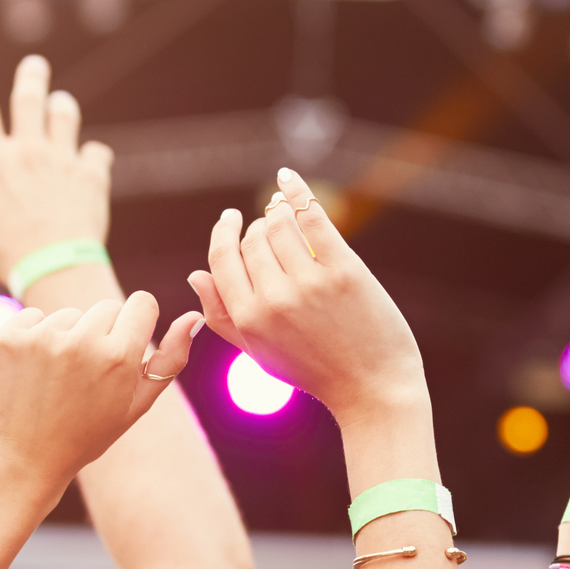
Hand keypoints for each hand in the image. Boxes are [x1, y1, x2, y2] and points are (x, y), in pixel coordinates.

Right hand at [0, 55, 111, 284]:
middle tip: (35, 64)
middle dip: (31, 76)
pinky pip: (96, 153)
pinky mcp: (91, 175)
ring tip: (61, 103)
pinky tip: (91, 159)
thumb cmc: (5, 251)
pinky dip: (93, 154)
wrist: (56, 266)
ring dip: (62, 106)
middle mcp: (28, 150)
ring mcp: (62, 159)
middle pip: (29, 99)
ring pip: (65, 116)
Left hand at [0, 294, 198, 499]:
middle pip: (107, 307)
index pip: (142, 303)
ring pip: (69, 314)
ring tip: (57, 380)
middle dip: (103, 334)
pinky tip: (32, 373)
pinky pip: (33, 317)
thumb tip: (193, 316)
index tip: (125, 346)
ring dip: (66, 337)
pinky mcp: (8, 338)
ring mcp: (41, 338)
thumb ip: (170, 360)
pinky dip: (34, 338)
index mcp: (119, 357)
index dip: (137, 324)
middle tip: (87, 377)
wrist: (22, 461)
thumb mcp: (136, 405)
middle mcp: (81, 342)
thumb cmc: (86, 435)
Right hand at [188, 169, 427, 429]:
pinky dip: (296, 191)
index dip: (224, 234)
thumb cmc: (315, 372)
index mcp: (248, 320)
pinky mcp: (343, 269)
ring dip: (279, 212)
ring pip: (279, 224)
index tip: (231, 219)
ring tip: (285, 212)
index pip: (222, 259)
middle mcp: (273, 299)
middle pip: (253, 239)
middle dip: (259, 228)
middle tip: (271, 227)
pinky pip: (312, 216)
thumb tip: (196, 275)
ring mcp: (309, 283)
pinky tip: (286, 178)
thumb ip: (223, 316)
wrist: (373, 390)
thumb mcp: (260, 353)